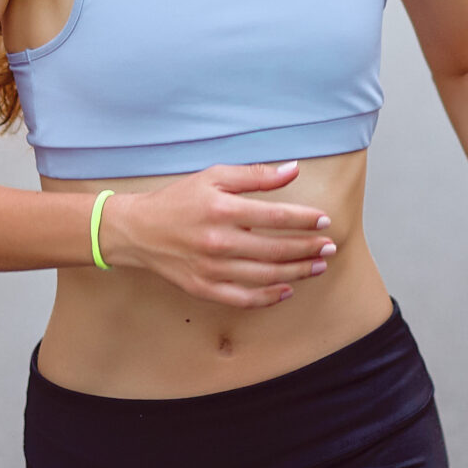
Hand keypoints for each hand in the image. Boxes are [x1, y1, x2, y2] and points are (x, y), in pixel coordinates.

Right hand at [103, 160, 334, 308]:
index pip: (276, 216)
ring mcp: (211, 269)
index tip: (324, 220)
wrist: (138, 231)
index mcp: (222, 210)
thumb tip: (292, 169)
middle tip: (329, 247)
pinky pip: (243, 298)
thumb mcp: (214, 177)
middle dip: (308, 248)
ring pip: (265, 275)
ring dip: (297, 272)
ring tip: (317, 266)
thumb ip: (255, 175)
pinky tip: (287, 289)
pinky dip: (268, 297)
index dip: (305, 219)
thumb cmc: (178, 200)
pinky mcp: (204, 288)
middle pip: (275, 248)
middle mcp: (218, 242)